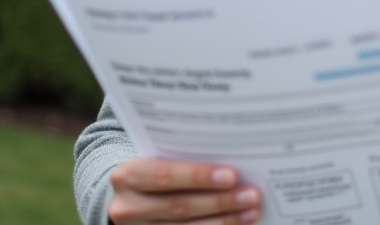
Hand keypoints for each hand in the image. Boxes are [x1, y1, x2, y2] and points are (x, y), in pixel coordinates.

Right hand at [108, 158, 261, 223]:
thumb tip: (232, 165)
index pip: (165, 176)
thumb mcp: (158, 161)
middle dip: (219, 201)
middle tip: (251, 195)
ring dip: (223, 221)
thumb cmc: (154, 172)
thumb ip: (184, 161)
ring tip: (250, 211)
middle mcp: (127, 208)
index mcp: (128, 176)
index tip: (232, 176)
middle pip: (179, 207)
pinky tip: (235, 224)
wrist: (130, 199)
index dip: (198, 177)